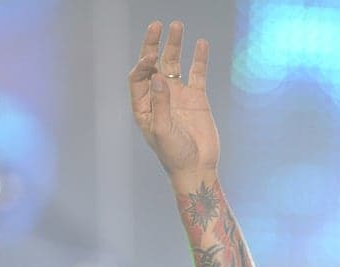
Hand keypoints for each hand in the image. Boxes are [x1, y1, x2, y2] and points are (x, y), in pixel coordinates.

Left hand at [128, 20, 219, 181]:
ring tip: (177, 26)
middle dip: (153, 44)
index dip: (143, 65)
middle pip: (153, 64)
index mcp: (144, 106)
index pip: (139, 77)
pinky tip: (201, 43)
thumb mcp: (163, 131)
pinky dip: (198, 59)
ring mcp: (178, 95)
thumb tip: (159, 76)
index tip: (153, 60)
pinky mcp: (197, 98)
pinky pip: (197, 73)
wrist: (197, 168)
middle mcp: (159, 96)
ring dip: (174, 45)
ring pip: (173, 64)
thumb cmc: (174, 155)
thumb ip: (160, 104)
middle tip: (157, 25)